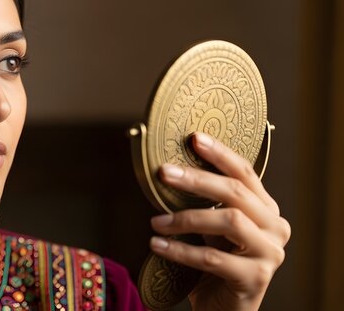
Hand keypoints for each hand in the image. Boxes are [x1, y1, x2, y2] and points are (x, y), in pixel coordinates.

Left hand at [149, 132, 290, 310]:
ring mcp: (270, 253)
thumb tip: (168, 170)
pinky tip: (156, 244)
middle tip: (163, 173)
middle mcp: (276, 227)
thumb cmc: (215, 263)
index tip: (194, 138)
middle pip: (236, 193)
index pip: (245, 173)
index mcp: (266, 209)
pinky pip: (212, 258)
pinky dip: (180, 250)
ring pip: (228, 221)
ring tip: (155, 222)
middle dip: (197, 179)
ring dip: (186, 218)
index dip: (220, 154)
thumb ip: (204, 203)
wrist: (224, 307)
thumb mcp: (211, 229)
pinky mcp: (255, 278)